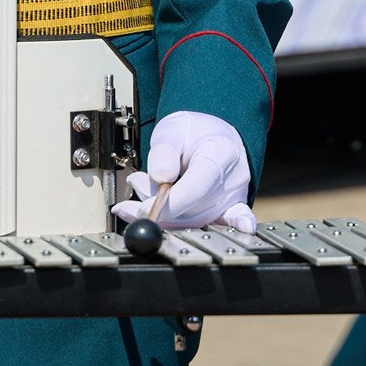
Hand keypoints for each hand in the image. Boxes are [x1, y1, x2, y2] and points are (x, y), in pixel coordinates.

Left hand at [112, 111, 254, 231]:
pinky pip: (221, 227)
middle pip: (193, 210)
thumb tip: (160, 177)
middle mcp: (231, 181)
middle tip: (134, 186)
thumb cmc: (196, 133)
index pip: (195, 188)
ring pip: (195, 223)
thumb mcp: (173, 128)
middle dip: (157, 208)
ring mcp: (231, 200)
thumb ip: (165, 150)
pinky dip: (211, 232)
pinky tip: (212, 236)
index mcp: (221, 155)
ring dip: (164, 217)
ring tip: (141, 193)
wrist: (216, 138)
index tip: (141, 209)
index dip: (169, 204)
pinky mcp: (229, 213)